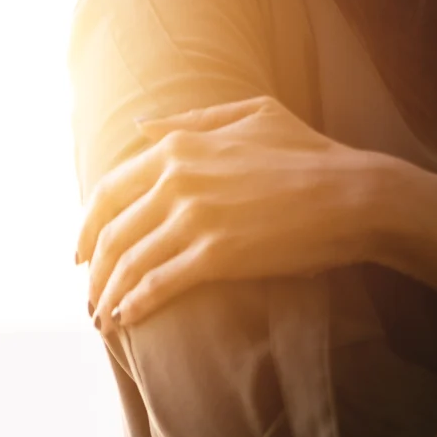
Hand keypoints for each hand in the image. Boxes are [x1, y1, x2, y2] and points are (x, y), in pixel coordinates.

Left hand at [76, 95, 395, 329]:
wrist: (356, 195)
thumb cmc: (310, 154)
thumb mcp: (250, 115)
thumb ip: (190, 120)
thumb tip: (140, 127)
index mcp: (178, 147)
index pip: (108, 190)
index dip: (86, 227)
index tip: (80, 252)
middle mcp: (176, 180)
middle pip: (110, 232)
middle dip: (92, 270)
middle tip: (89, 295)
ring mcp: (194, 218)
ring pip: (128, 263)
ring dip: (108, 295)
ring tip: (103, 318)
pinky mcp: (215, 255)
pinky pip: (158, 285)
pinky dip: (135, 305)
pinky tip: (128, 320)